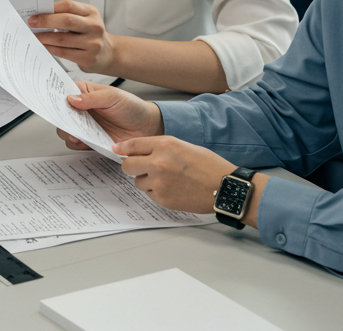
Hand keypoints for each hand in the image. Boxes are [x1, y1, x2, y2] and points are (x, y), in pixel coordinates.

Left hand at [30, 0, 119, 73]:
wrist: (109, 54)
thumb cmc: (90, 34)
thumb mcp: (85, 19)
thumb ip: (67, 15)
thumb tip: (40, 14)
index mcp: (92, 13)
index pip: (69, 5)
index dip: (51, 8)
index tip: (35, 12)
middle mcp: (94, 27)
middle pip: (66, 21)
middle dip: (45, 21)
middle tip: (31, 23)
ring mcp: (92, 44)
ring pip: (62, 39)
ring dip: (44, 37)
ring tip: (33, 36)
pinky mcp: (87, 58)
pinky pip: (63, 52)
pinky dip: (49, 48)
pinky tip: (42, 46)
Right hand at [56, 81, 163, 150]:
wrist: (147, 128)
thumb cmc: (132, 107)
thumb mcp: (113, 97)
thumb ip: (92, 98)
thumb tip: (72, 99)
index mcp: (85, 93)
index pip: (63, 92)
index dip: (55, 96)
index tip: (52, 102)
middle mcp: (82, 109)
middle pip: (60, 113)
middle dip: (60, 118)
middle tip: (66, 121)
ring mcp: (85, 125)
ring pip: (65, 129)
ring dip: (67, 132)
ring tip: (76, 134)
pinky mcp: (90, 140)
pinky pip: (75, 143)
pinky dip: (76, 143)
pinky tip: (83, 141)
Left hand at [116, 136, 239, 214]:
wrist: (225, 187)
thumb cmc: (208, 165)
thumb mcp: (183, 146)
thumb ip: (159, 148)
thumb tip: (137, 151)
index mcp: (165, 145)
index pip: (133, 145)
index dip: (122, 148)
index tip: (117, 149)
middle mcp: (158, 162)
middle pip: (127, 165)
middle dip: (131, 166)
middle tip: (139, 168)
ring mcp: (159, 182)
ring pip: (138, 182)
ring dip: (147, 180)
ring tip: (168, 179)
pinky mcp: (163, 198)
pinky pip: (150, 194)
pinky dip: (158, 192)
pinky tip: (174, 189)